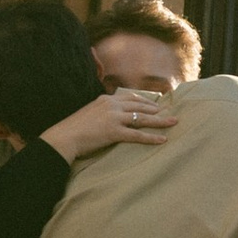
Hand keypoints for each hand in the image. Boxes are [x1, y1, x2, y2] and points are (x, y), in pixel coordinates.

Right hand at [42, 87, 179, 161]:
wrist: (64, 137)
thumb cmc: (73, 128)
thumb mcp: (89, 113)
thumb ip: (101, 112)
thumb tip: (109, 118)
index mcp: (105, 99)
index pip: (130, 98)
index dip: (145, 102)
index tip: (155, 105)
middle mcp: (112, 105)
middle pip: (140, 107)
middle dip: (157, 111)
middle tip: (170, 113)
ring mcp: (114, 118)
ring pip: (142, 119)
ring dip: (160, 121)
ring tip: (173, 123)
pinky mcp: (114, 132)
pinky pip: (137, 135)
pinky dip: (151, 137)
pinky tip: (162, 139)